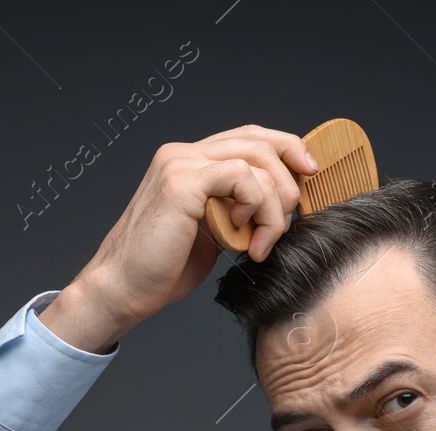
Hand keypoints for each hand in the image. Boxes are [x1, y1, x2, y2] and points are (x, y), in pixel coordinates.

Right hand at [40, 124, 317, 351]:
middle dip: (289, 181)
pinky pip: (242, 177)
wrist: (124, 287)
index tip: (311, 175)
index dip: (287, 148)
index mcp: (191, 162)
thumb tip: (281, 207)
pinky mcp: (182, 182)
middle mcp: (184, 154)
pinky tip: (245, 240)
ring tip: (262, 241)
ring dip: (274, 205)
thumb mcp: (214, 231)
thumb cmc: (165, 266)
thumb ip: (238, 210)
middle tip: (287, 222)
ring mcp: (181, 164)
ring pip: (256, 160)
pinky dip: (257, 209)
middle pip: (259, 140)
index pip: (250, 137)